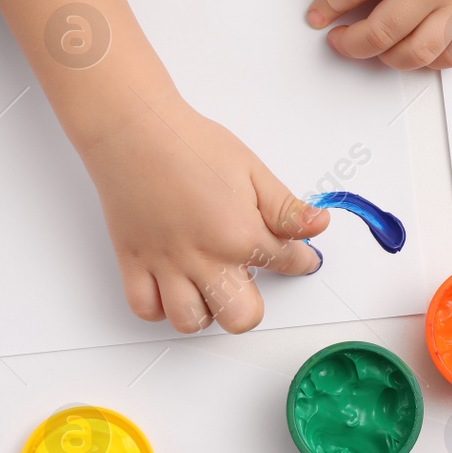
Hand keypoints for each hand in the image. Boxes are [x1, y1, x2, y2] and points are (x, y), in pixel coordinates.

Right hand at [79, 92, 328, 333]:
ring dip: (205, 311)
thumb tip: (318, 225)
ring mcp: (166, 264)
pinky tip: (172, 289)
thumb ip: (286, 207)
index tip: (301, 258)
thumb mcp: (252, 169)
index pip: (287, 264)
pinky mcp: (134, 262)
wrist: (135, 130)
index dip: (302, 260)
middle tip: (249, 281)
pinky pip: (145, 309)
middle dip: (252, 306)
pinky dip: (160, 307)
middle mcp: (204, 258)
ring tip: (210, 288)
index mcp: (240, 234)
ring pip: (191, 322)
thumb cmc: (188, 144)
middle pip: (240, 318)